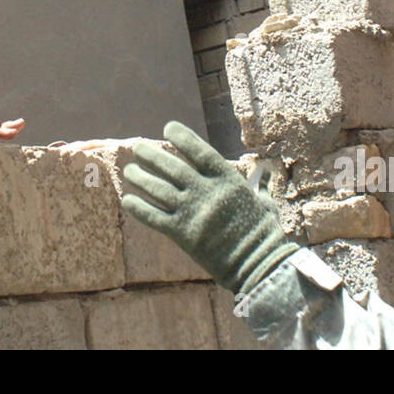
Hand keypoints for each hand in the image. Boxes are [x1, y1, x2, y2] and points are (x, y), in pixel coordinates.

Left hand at [123, 121, 298, 294]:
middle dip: (151, 155)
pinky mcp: (183, 234)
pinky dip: (139, 208)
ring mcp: (193, 212)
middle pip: (172, 167)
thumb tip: (264, 171)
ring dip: (140, 178)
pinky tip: (128, 200)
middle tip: (138, 148)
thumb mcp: (264, 203)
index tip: (168, 128)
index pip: (199, 151)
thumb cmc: (263, 233)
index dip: (182, 137)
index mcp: (228, 180)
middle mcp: (207, 192)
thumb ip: (259, 185)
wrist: (257, 265)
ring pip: (158, 189)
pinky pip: (154, 217)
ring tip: (130, 171)